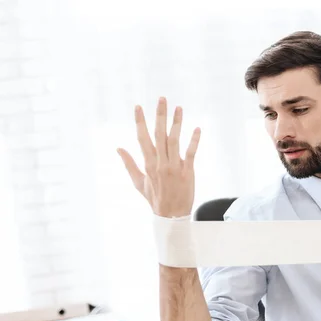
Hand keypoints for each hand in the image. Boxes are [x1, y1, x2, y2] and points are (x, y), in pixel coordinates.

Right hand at [117, 97, 200, 217]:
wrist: (171, 215)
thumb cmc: (155, 198)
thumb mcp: (138, 182)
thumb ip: (129, 164)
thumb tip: (118, 148)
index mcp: (148, 164)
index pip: (142, 138)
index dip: (140, 122)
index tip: (138, 107)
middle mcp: (160, 163)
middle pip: (159, 135)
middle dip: (160, 115)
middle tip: (162, 98)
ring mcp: (174, 167)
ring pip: (174, 141)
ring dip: (177, 123)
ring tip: (179, 108)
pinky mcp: (187, 171)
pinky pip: (190, 153)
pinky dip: (194, 141)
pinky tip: (196, 128)